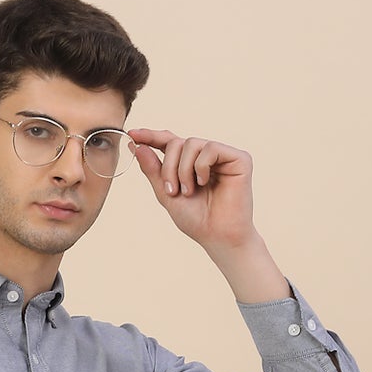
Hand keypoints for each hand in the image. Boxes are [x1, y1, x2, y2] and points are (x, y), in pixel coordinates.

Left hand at [126, 126, 256, 250]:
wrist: (218, 236)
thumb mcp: (167, 195)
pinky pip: (210, 148)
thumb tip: (137, 146)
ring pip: (191, 143)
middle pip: (177, 142)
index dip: (151, 136)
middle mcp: (205, 155)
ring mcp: (222, 155)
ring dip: (183, 169)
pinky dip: (201, 166)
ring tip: (189, 191)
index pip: (168, 142)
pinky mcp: (238, 158)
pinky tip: (204, 182)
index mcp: (189, 163)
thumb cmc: (196, 220)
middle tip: (172, 191)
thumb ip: (153, 170)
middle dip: (168, 166)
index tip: (132, 134)